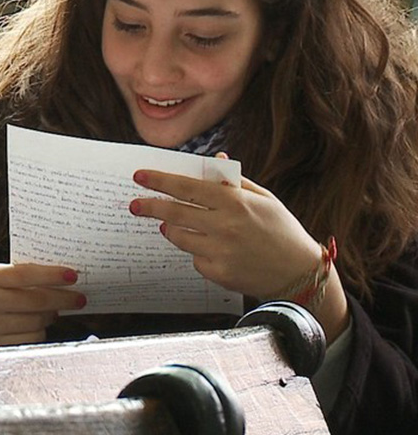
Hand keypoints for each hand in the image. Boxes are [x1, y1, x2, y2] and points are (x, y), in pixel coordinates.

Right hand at [0, 263, 83, 346]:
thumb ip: (24, 275)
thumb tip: (63, 277)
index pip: (24, 273)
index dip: (51, 275)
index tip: (73, 275)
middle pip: (35, 301)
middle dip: (63, 299)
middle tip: (79, 298)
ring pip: (37, 322)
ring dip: (51, 316)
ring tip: (53, 311)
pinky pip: (32, 338)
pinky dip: (40, 332)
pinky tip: (37, 325)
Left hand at [129, 168, 321, 300]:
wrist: (299, 273)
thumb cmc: (281, 230)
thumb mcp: (264, 199)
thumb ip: (235, 182)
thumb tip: (215, 160)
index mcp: (234, 202)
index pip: (187, 187)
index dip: (160, 181)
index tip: (139, 176)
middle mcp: (224, 226)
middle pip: (173, 212)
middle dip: (149, 206)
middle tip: (134, 204)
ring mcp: (219, 251)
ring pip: (177, 236)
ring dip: (171, 229)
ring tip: (174, 225)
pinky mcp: (217, 272)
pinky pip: (194, 258)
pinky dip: (198, 252)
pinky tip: (216, 251)